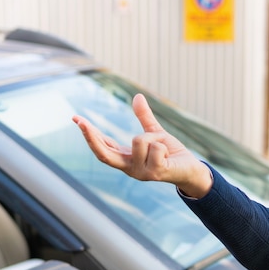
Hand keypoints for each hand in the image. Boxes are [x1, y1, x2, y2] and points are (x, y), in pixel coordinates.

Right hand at [72, 93, 212, 198]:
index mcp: (127, 159)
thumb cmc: (172, 153)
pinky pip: (155, 147)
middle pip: (104, 153)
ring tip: (164, 147)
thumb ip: (144, 117)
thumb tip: (137, 96)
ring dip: (155, 137)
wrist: (192, 169)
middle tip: (79, 120)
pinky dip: (164, 144)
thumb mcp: (155, 133)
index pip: (103, 147)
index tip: (77, 119)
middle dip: (91, 136)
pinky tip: (169, 154)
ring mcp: (141, 173)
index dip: (89, 134)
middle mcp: (130, 169)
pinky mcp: (154, 173)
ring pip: (139, 140)